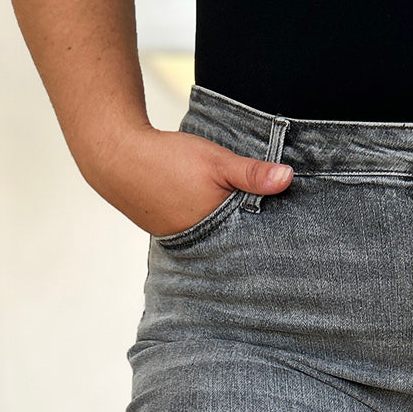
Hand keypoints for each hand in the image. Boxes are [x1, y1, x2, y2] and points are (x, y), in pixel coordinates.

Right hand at [81, 124, 292, 237]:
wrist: (117, 158)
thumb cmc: (169, 159)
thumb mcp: (217, 161)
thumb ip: (252, 173)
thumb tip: (288, 177)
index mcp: (217, 232)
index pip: (255, 244)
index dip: (273, 242)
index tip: (295, 245)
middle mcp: (203, 245)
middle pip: (239, 248)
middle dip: (257, 245)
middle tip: (286, 253)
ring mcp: (187, 243)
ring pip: (222, 244)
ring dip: (236, 238)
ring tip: (260, 242)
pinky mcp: (176, 236)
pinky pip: (205, 238)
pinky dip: (216, 232)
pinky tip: (225, 227)